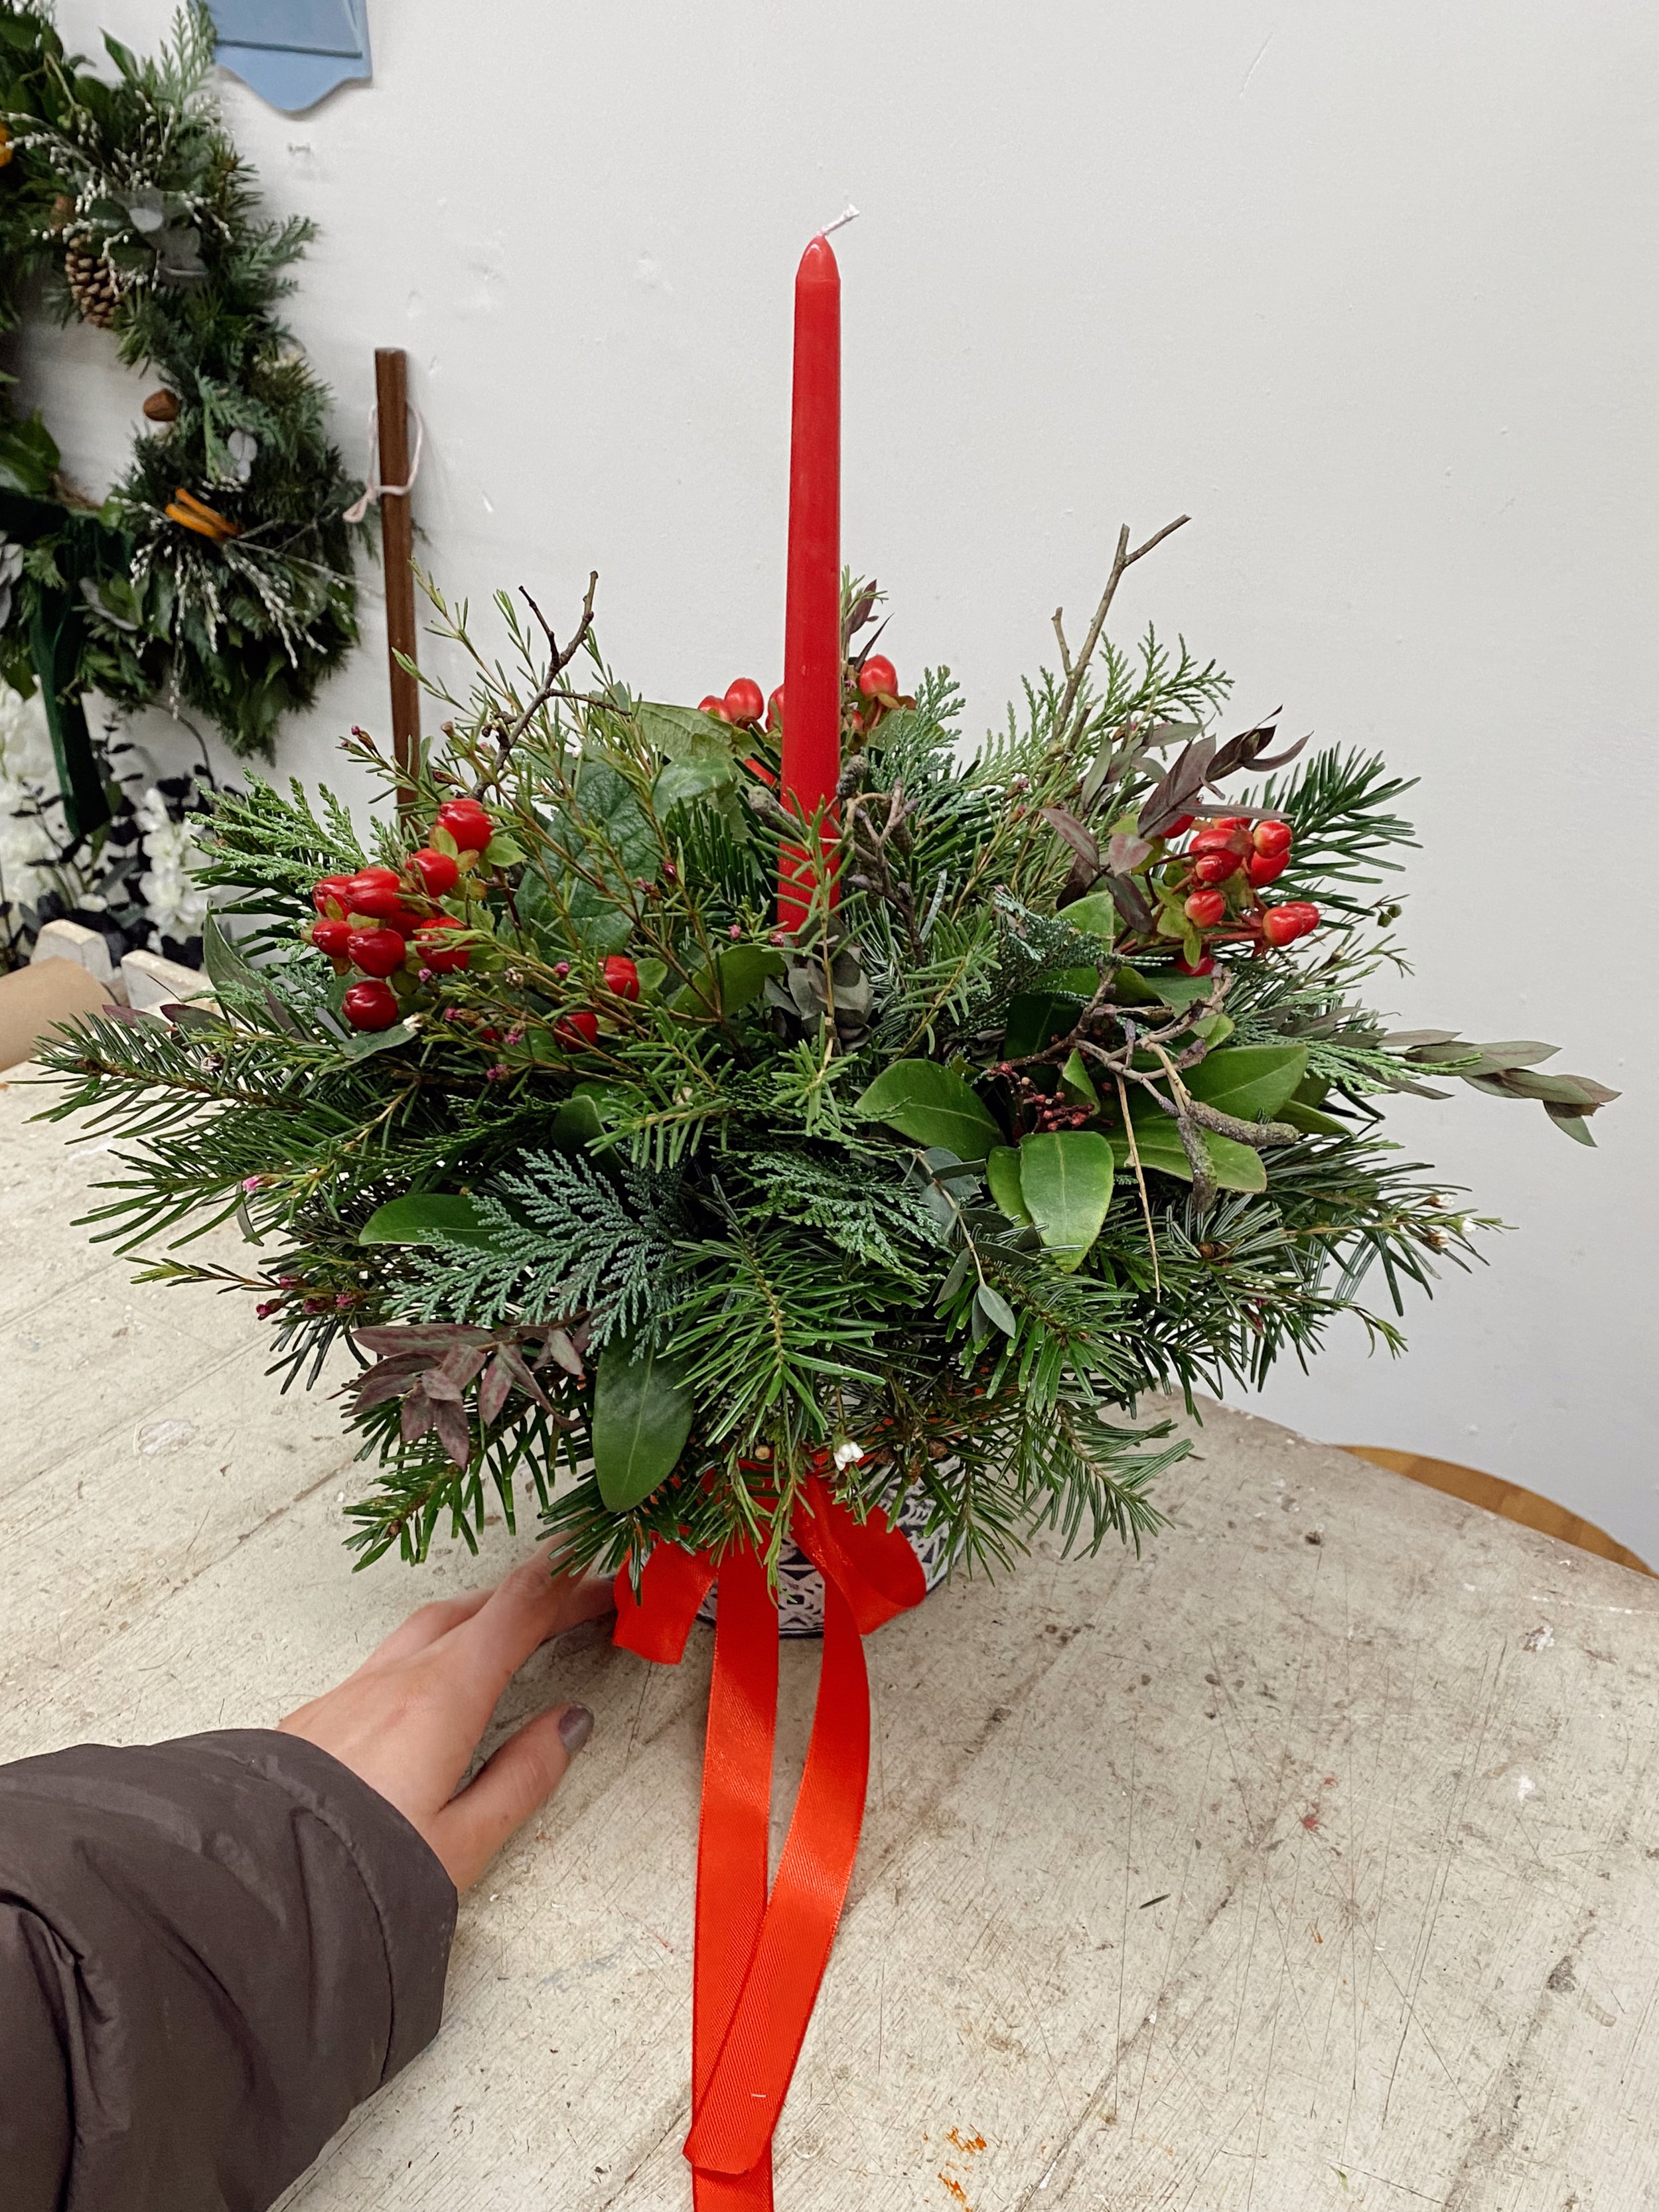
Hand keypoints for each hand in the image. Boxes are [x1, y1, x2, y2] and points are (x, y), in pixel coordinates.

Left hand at [279, 1545, 613, 1888]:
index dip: (568, 1584)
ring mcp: (348, 1692)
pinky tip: (430, 1684)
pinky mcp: (314, 1717)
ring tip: (510, 1628)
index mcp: (441, 1697)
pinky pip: (385, 1661)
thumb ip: (523, 1775)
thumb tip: (568, 1723)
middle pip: (474, 1609)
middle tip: (574, 1600)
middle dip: (531, 1596)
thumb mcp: (464, 1842)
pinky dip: (428, 1651)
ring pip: (424, 1630)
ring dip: (477, 1616)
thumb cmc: (355, 1875)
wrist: (246, 1889)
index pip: (519, 1611)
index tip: (605, 1575)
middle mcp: (393, 1680)